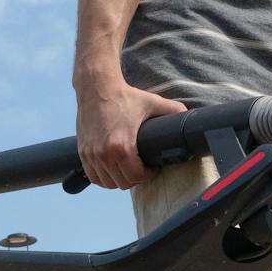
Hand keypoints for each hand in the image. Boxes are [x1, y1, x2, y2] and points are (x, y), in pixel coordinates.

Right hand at [76, 74, 191, 190]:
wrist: (97, 87)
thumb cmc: (124, 96)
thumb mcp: (152, 102)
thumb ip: (173, 110)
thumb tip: (189, 116)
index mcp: (122, 146)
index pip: (136, 176)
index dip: (149, 175)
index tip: (153, 168)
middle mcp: (104, 154)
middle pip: (123, 182)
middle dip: (136, 178)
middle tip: (143, 169)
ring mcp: (91, 154)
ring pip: (108, 183)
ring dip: (120, 179)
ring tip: (129, 170)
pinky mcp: (83, 152)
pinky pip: (94, 177)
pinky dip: (104, 178)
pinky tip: (113, 170)